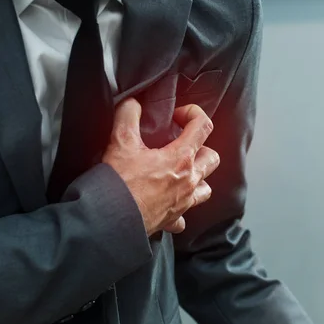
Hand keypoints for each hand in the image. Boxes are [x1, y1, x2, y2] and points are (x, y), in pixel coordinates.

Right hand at [102, 98, 219, 235]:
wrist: (111, 219)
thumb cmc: (119, 183)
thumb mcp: (120, 141)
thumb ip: (128, 115)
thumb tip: (133, 103)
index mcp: (181, 158)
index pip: (203, 126)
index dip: (193, 113)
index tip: (177, 116)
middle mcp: (189, 180)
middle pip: (212, 157)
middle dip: (200, 147)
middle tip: (180, 144)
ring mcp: (184, 201)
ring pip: (206, 187)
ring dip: (198, 177)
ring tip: (180, 172)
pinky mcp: (173, 218)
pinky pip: (185, 216)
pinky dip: (180, 208)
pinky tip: (169, 203)